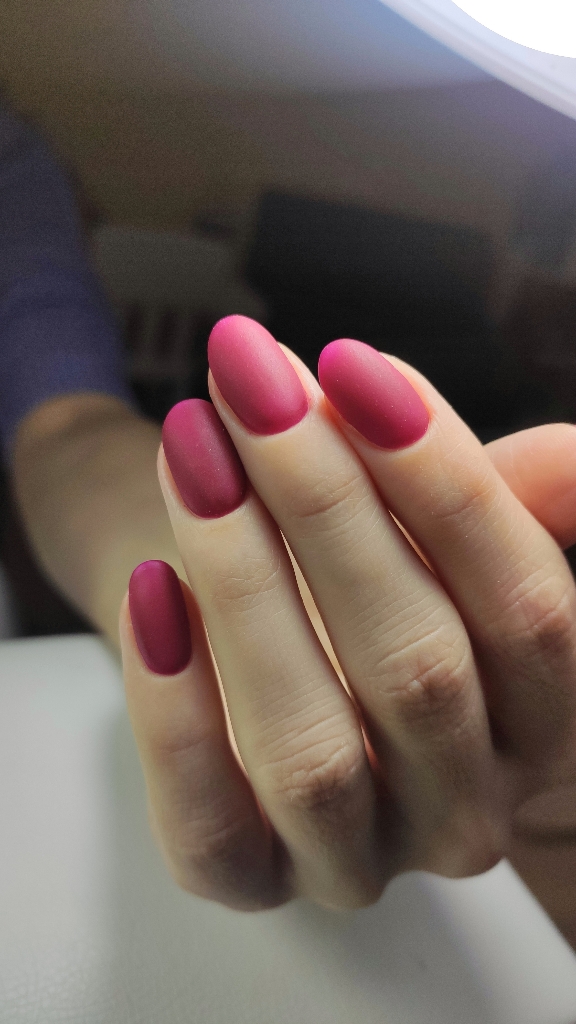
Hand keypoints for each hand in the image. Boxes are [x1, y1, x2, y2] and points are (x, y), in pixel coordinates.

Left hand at [120, 316, 575, 911]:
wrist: (282, 663)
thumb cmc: (374, 586)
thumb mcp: (454, 544)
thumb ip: (513, 501)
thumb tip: (574, 456)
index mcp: (545, 722)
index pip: (528, 609)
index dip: (445, 481)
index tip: (356, 367)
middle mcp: (468, 807)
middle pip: (417, 665)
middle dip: (327, 504)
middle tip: (253, 385)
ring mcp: (360, 859)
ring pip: (311, 751)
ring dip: (243, 583)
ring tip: (194, 454)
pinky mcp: (252, 879)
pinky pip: (211, 829)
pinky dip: (173, 712)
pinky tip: (150, 589)